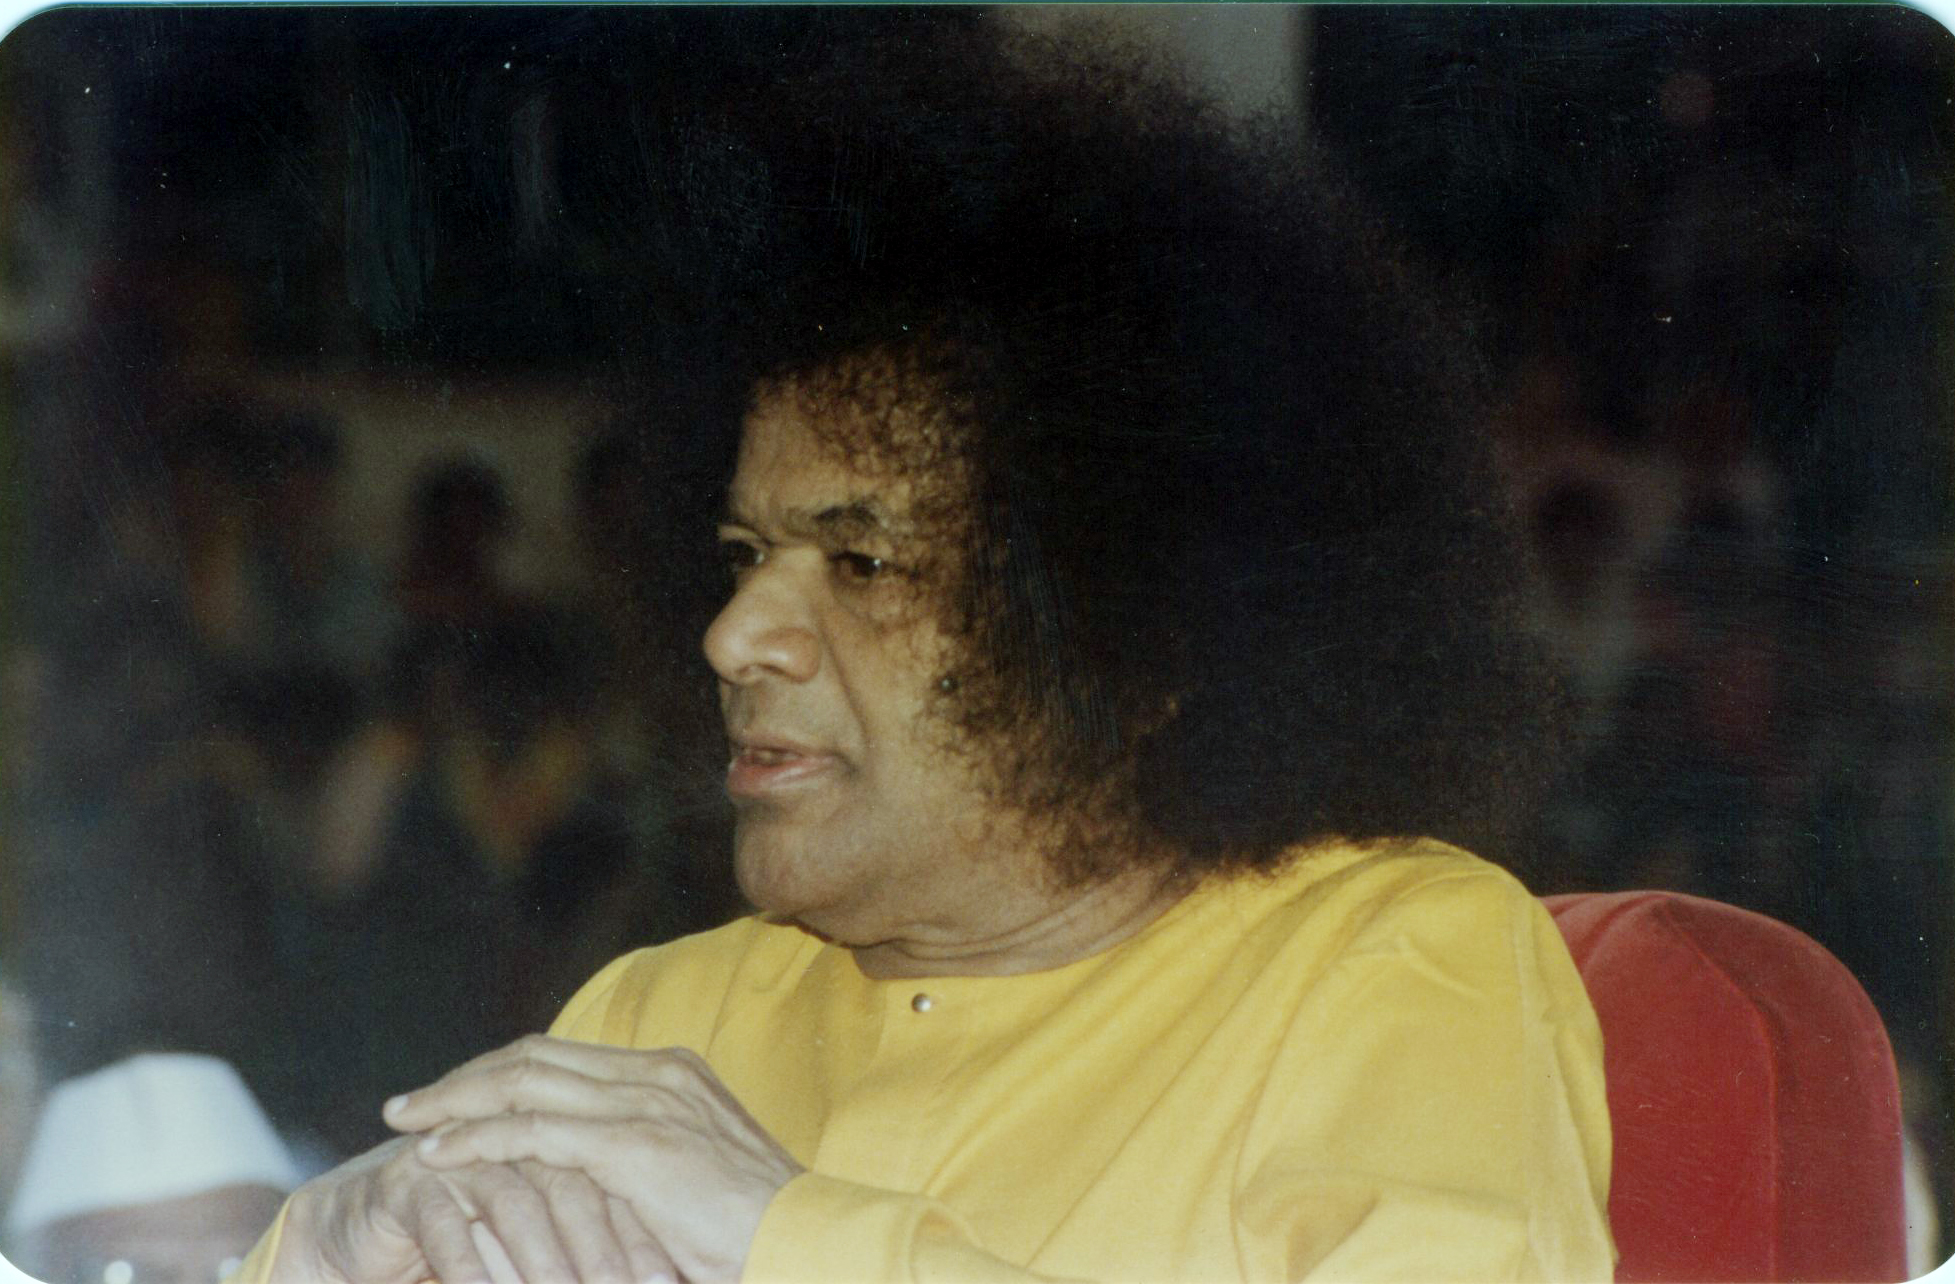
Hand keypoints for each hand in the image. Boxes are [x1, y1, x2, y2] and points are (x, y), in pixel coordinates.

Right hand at [269, 1134, 676, 1283]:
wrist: (358, 1231)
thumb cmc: (465, 1242)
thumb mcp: (538, 1246)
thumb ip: (587, 1248)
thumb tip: (664, 1280)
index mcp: (557, 1138)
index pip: (615, 1184)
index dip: (642, 1235)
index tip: (671, 1281)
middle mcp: (516, 1140)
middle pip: (574, 1185)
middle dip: (605, 1247)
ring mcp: (463, 1154)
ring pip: (517, 1203)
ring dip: (544, 1260)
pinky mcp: (410, 1181)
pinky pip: (447, 1226)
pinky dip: (470, 1267)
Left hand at [385, 1036, 804, 1283]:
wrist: (804, 1243)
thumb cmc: (752, 1231)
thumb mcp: (689, 1181)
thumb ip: (638, 1163)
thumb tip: (581, 1177)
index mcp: (672, 1073)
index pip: (563, 1058)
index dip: (500, 1074)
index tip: (453, 1098)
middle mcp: (655, 1072)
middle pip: (534, 1057)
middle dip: (464, 1078)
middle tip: (409, 1104)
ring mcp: (644, 1102)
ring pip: (523, 1083)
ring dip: (454, 1101)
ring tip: (406, 1122)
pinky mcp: (632, 1144)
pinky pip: (531, 1131)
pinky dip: (476, 1139)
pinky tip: (437, 1155)